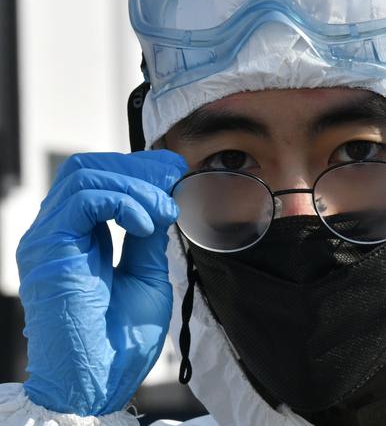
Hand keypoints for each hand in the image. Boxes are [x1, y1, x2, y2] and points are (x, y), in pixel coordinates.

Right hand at [17, 150, 186, 415]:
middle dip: (136, 168)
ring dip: (135, 186)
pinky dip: (124, 202)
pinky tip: (147, 224)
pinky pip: (85, 200)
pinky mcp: (48, 248)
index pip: (99, 181)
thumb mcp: (145, 274)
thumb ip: (147, 237)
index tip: (173, 171)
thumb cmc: (121, 339)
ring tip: (164, 213)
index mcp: (80, 238)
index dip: (136, 169)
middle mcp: (59, 233)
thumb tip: (161, 200)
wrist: (101, 381)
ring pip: (85, 176)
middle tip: (171, 180)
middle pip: (88, 169)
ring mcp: (50, 238)